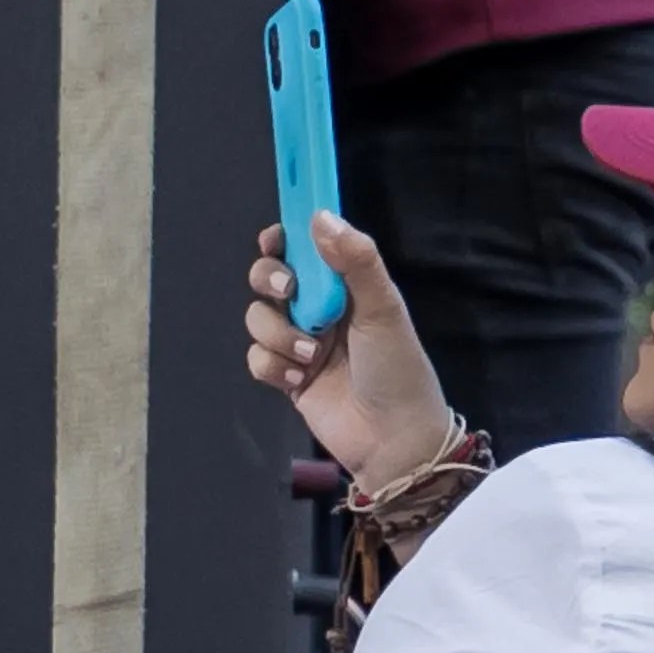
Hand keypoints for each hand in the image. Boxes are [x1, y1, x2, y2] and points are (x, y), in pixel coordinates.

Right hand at [242, 212, 458, 490]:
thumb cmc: (396, 367)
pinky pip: (257, 358)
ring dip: (278, 334)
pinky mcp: (284, 376)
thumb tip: (319, 216)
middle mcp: (317, 308)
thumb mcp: (383, 308)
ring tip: (310, 357)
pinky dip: (273, 367)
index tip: (276, 238)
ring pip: (257, 319)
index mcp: (345, 285)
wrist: (390, 437)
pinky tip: (300, 381)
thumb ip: (355, 261)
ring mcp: (298, 342)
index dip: (285, 238)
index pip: (305, 248)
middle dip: (269, 280)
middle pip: (268, 277)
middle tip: (288, 291)